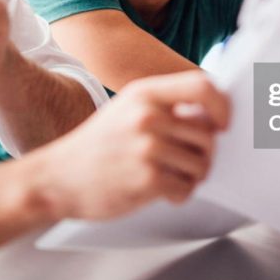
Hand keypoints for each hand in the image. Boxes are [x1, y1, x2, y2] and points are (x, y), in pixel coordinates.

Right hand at [36, 71, 229, 220]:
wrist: (57, 178)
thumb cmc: (96, 147)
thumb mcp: (126, 111)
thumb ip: (165, 108)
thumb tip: (211, 115)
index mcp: (144, 93)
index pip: (203, 85)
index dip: (221, 105)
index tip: (223, 123)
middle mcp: (147, 116)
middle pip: (208, 132)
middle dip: (204, 153)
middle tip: (188, 163)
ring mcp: (147, 148)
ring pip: (201, 163)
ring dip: (192, 176)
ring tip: (171, 177)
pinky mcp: (147, 179)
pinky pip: (187, 188)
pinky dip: (180, 194)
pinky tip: (162, 191)